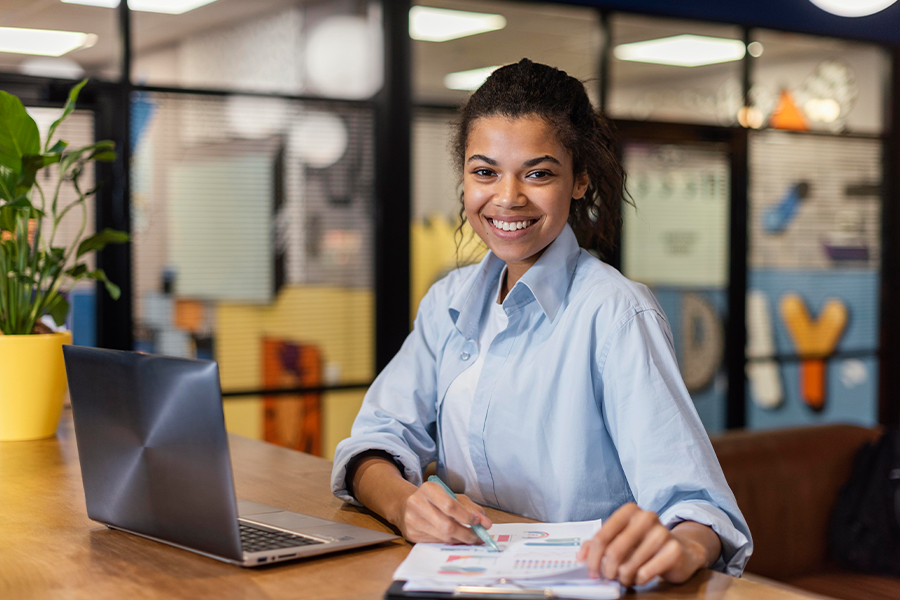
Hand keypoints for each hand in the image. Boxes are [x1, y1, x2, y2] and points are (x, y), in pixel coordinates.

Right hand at [396, 480, 492, 543]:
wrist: (405, 505)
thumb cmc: (433, 499)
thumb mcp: (451, 496)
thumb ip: (469, 507)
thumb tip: (485, 523)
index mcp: (428, 489)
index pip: (450, 506)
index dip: (467, 516)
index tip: (480, 522)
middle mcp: (417, 504)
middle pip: (447, 525)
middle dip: (467, 533)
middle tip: (480, 537)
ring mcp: (412, 521)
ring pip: (442, 536)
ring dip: (461, 540)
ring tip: (471, 539)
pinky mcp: (411, 534)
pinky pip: (436, 542)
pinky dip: (449, 542)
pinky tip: (456, 539)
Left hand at [576, 503, 719, 586]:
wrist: (681, 550)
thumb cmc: (644, 544)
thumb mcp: (620, 538)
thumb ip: (598, 543)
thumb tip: (580, 557)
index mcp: (629, 511)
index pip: (602, 536)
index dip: (593, 558)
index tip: (591, 571)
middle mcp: (646, 517)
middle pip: (613, 551)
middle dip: (607, 570)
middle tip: (608, 577)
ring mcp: (662, 532)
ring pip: (629, 565)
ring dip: (623, 577)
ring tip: (626, 578)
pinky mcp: (673, 550)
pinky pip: (645, 573)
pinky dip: (638, 580)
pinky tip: (640, 577)